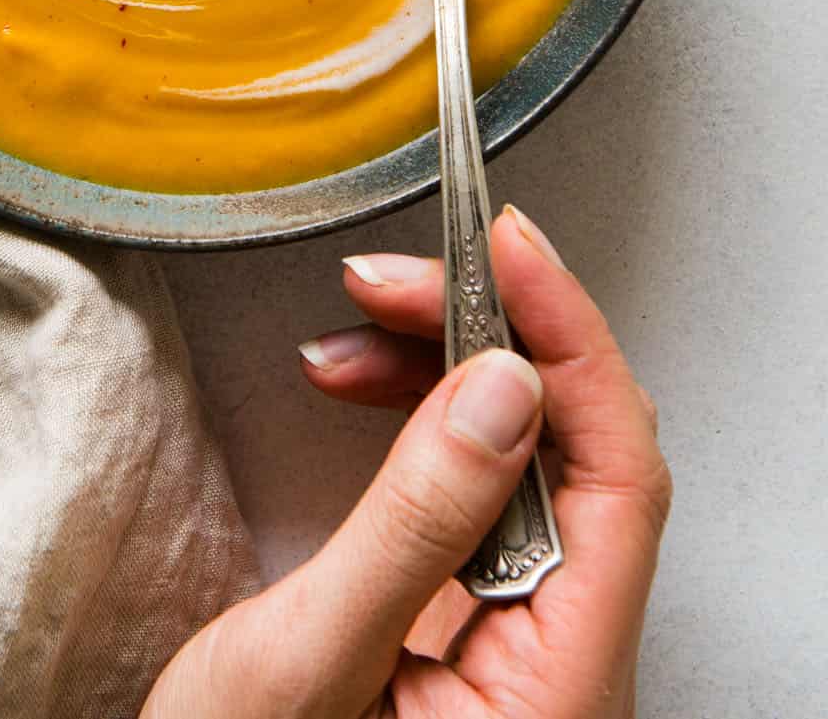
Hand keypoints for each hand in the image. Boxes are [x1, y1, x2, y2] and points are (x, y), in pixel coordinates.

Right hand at [143, 207, 669, 717]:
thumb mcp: (307, 667)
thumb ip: (413, 528)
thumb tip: (503, 388)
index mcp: (557, 691)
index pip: (618, 475)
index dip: (572, 342)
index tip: (508, 250)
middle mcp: (559, 664)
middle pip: (573, 452)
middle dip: (484, 338)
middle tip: (393, 279)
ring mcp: (516, 645)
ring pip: (523, 458)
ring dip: (439, 370)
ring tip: (353, 327)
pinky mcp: (466, 624)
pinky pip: (475, 489)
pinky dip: (419, 418)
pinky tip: (361, 385)